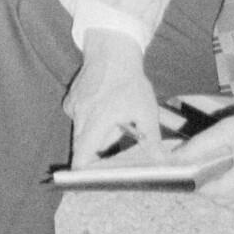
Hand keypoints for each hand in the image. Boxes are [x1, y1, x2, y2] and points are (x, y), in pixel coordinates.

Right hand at [66, 31, 165, 162]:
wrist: (111, 53)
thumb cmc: (131, 83)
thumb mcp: (147, 112)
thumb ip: (152, 140)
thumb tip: (163, 164)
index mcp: (98, 120)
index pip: (82, 152)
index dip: (82, 169)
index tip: (86, 180)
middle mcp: (80, 115)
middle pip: (82, 146)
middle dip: (95, 154)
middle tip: (112, 152)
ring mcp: (72, 107)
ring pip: (81, 132)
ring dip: (95, 135)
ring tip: (115, 120)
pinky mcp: (70, 101)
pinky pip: (78, 120)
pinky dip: (89, 122)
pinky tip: (104, 109)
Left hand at [188, 102, 233, 206]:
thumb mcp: (229, 129)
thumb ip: (200, 145)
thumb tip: (175, 158)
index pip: (216, 192)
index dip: (199, 186)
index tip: (189, 175)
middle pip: (225, 201)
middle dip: (209, 190)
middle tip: (202, 173)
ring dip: (223, 194)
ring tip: (219, 173)